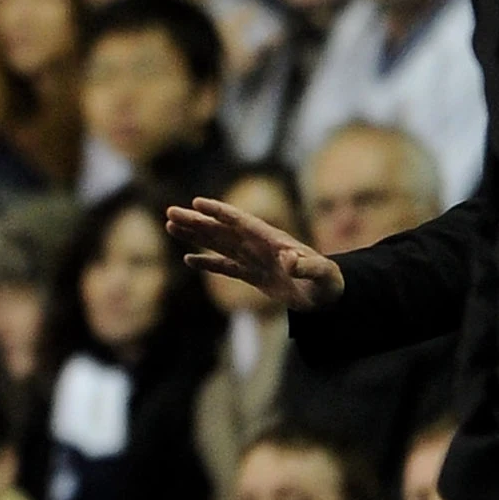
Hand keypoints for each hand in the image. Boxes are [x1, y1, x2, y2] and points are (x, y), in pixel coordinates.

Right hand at [165, 196, 343, 311]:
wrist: (329, 296)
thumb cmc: (328, 282)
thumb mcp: (322, 274)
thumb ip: (307, 266)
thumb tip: (290, 260)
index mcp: (272, 240)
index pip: (242, 222)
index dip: (220, 212)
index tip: (197, 203)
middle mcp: (259, 245)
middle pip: (222, 230)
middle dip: (196, 221)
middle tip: (170, 212)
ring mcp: (254, 259)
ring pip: (218, 244)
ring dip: (195, 235)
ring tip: (170, 226)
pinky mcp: (252, 275)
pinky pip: (225, 267)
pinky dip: (207, 263)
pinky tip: (188, 258)